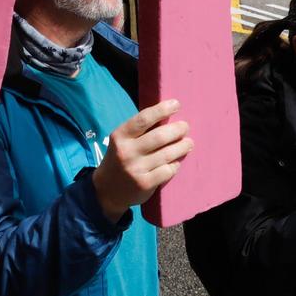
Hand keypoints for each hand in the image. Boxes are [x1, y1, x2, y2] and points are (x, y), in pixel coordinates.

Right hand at [92, 99, 192, 218]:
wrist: (106, 190)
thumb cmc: (120, 158)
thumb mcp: (122, 141)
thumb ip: (140, 130)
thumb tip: (169, 116)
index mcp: (120, 136)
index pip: (144, 119)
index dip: (162, 109)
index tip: (177, 104)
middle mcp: (126, 151)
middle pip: (160, 136)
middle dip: (177, 129)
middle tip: (185, 127)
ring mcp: (135, 169)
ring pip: (167, 154)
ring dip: (182, 146)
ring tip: (189, 143)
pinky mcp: (144, 184)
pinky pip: (167, 170)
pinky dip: (175, 164)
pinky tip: (176, 161)